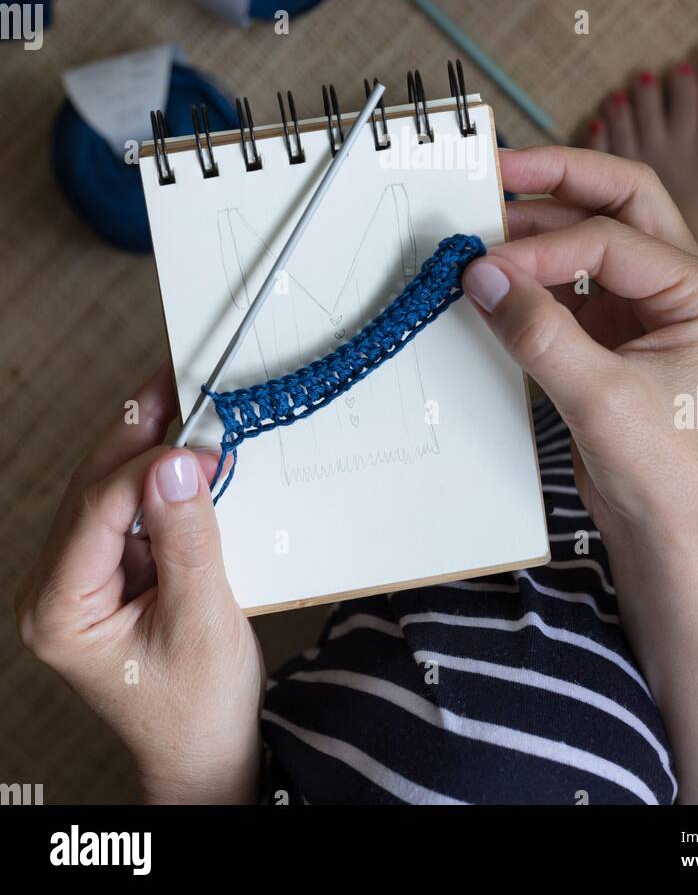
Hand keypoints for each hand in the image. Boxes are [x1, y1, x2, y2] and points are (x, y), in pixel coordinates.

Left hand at [15, 366, 263, 804]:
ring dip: (152, 448)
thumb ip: (187, 539)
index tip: (203, 440)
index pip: (97, 508)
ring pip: (110, 490)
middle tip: (184, 379)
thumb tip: (177, 463)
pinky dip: (162, 479)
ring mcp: (79, 579)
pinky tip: (191, 453)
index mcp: (59, 608)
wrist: (205, 756)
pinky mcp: (109, 575)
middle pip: (94, 487)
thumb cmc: (199, 707)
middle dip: (141, 433)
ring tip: (191, 402)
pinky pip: (130, 510)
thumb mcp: (202, 621)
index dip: (149, 464)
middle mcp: (56, 588)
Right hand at [465, 146, 697, 563]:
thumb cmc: (668, 476)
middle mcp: (683, 285)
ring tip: (482, 222)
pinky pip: (571, 278)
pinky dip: (533, 270)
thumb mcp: (601, 401)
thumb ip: (539, 333)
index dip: (543, 247)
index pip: (611, 239)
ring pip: (594, 232)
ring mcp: (649, 304)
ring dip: (540, 224)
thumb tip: (480, 274)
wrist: (676, 540)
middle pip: (620, 199)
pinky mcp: (617, 330)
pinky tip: (495, 275)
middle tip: (498, 169)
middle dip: (559, 179)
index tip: (485, 265)